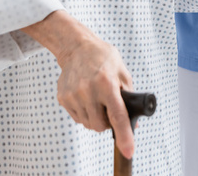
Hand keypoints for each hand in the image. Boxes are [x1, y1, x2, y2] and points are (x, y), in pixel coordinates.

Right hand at [21, 11, 134, 158]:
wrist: (77, 47)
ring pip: (88, 124)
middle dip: (107, 122)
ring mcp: (73, 95)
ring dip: (95, 117)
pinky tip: (86, 96)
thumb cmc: (102, 57)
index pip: (117, 115)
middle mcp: (88, 90)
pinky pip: (77, 118)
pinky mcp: (63, 98)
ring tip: (96, 98)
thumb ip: (129, 96)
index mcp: (106, 82)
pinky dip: (84, 112)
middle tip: (109, 107)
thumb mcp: (121, 70)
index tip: (128, 150)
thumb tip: (134, 123)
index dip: (124, 134)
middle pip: (100, 126)